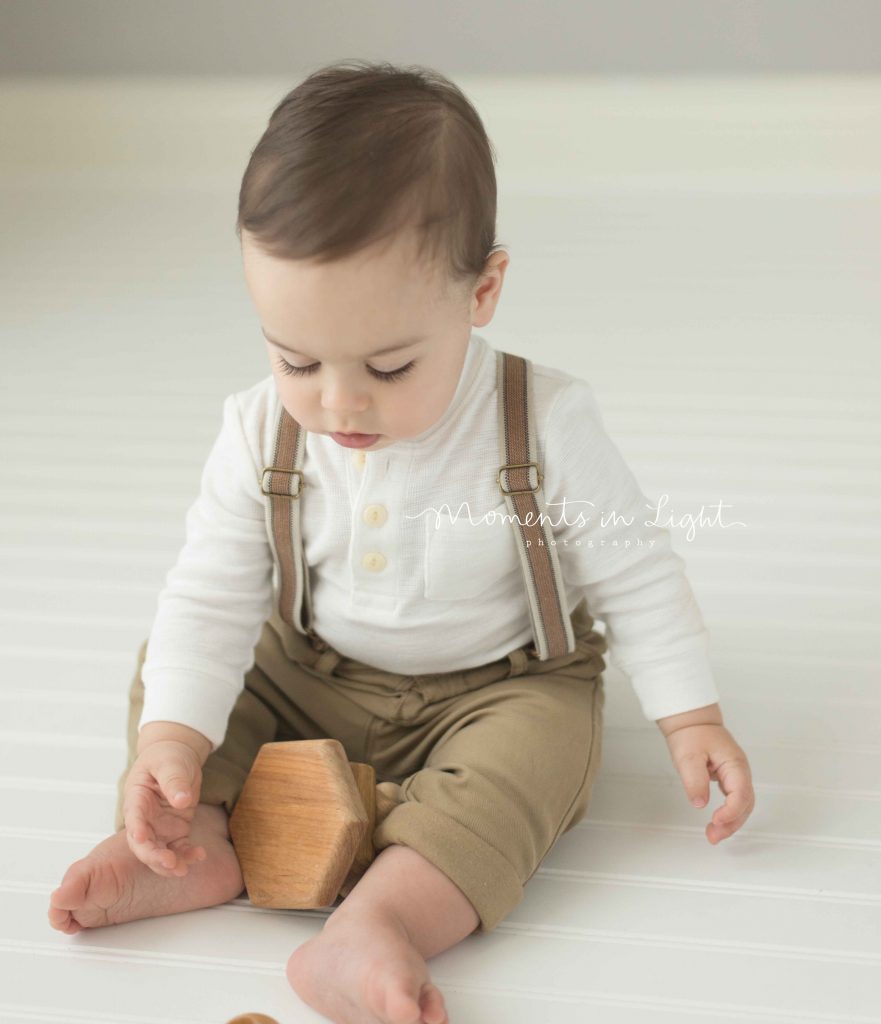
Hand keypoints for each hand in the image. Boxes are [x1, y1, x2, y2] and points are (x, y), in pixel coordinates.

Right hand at [122, 740, 207, 875]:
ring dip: (169, 863)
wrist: (177, 757)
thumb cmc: (168, 757)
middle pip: (143, 843)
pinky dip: (187, 855)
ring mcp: (159, 827)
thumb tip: (182, 800)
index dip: (136, 828)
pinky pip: (179, 848)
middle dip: (153, 855)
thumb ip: (174, 780)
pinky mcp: (175, 831)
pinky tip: (199, 855)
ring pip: (159, 851)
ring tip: (183, 869)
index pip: (134, 816)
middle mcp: (145, 818)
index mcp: (137, 798)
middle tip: (169, 862)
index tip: (140, 838)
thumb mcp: (171, 763)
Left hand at [663, 724, 754, 843]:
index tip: (716, 821)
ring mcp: (736, 774)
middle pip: (745, 804)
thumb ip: (694, 780)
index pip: (740, 793)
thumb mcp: (688, 757)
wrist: (692, 721)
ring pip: (742, 804)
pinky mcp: (729, 778)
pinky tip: (718, 823)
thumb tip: (700, 804)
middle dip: (732, 823)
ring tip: (713, 835)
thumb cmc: (692, 734)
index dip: (731, 811)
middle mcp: (740, 771)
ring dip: (731, 822)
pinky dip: (728, 813)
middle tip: (713, 836)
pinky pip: (735, 800)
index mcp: (734, 763)